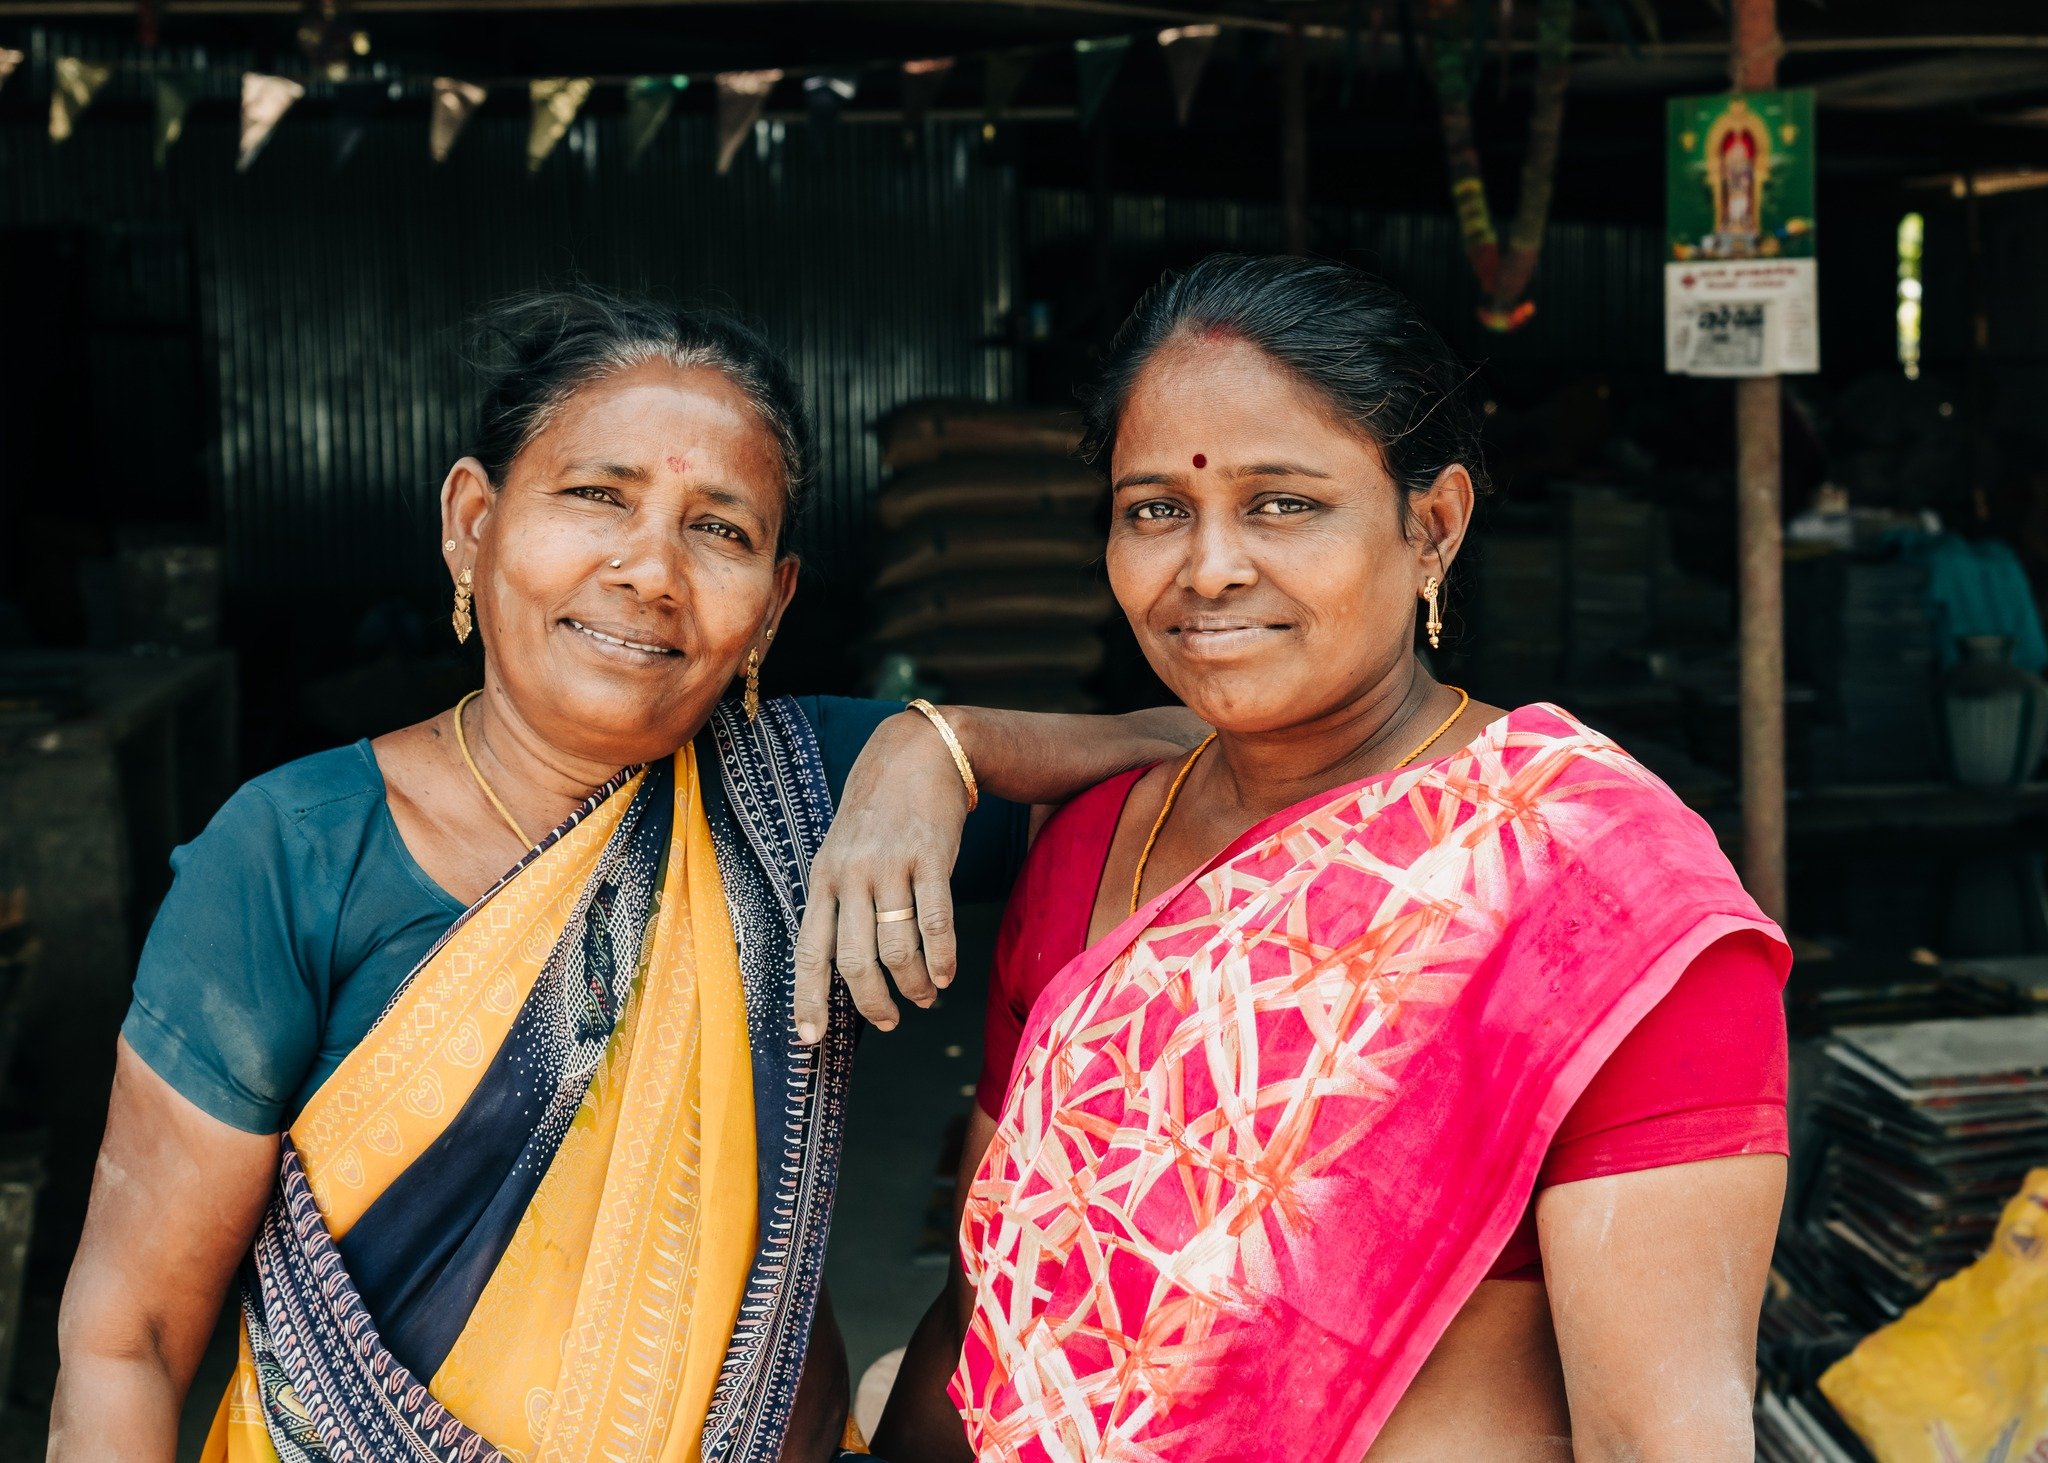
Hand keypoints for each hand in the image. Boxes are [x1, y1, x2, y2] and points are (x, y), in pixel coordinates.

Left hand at [793, 711, 969, 1043]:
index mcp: (823, 878)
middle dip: (871, 1002)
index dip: (808, 998)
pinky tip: (946, 974)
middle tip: (888, 1021)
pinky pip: (936, 920)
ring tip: (924, 996)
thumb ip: (839, 901)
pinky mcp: (930, 857)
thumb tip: (844, 967)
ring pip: (898, 947)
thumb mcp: (842, 851)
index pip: (810, 950)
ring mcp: (891, 866)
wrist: (917, 753)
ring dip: (913, 984)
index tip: (809, 1038)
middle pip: (855, 960)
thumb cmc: (877, 812)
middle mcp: (851, 875)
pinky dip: (941, 957)